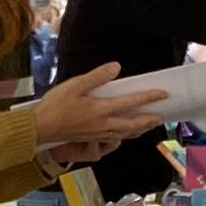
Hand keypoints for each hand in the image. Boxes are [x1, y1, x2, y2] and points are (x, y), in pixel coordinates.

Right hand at [32, 59, 166, 161]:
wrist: (41, 128)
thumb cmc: (56, 105)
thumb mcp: (75, 85)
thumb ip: (97, 77)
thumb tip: (116, 67)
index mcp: (101, 109)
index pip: (131, 102)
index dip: (148, 97)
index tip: (163, 93)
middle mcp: (104, 124)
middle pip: (134, 123)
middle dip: (150, 119)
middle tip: (163, 115)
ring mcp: (99, 133)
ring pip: (127, 133)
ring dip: (141, 129)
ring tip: (151, 125)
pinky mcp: (93, 138)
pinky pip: (117, 137)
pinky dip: (128, 134)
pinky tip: (128, 133)